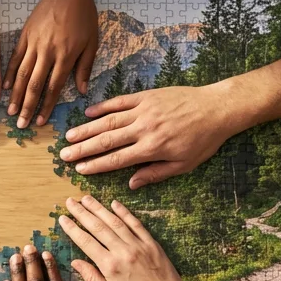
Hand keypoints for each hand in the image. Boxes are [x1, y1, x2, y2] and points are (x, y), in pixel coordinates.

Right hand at [6, 0, 98, 128]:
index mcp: (65, 56)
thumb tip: (82, 92)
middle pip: (34, 85)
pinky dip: (8, 73)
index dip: (46, 106)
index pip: (53, 87)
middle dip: (27, 106)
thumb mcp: (92, 43)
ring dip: (15, 95)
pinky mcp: (25, 35)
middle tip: (21, 125)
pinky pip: (14, 58)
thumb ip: (85, 68)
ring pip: (21, 74)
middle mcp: (47, 52)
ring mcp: (34, 43)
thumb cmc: (84, 16)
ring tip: (10, 111)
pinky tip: (3, 87)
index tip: (40, 121)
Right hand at [58, 195, 200, 280]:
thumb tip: (75, 263)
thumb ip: (92, 277)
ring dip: (99, 208)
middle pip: (98, 227)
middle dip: (82, 212)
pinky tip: (114, 204)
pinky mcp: (151, 243)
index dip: (72, 229)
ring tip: (86, 198)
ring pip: (115, 222)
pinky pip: (135, 224)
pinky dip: (124, 212)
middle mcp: (123, 251)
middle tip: (70, 201)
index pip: (86, 242)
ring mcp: (138, 245)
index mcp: (110, 266)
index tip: (62, 218)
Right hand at [60, 85, 239, 188]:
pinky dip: (103, 107)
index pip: (117, 159)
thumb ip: (155, 174)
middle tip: (64, 155)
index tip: (80, 170)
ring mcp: (144, 110)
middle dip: (83, 149)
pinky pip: (120, 101)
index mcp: (152, 148)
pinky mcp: (146, 96)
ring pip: (109, 121)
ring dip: (87, 129)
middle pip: (107, 141)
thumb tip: (131, 184)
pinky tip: (88, 113)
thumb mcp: (183, 164)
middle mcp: (144, 129)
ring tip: (69, 136)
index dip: (96, 165)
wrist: (217, 109)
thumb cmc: (203, 140)